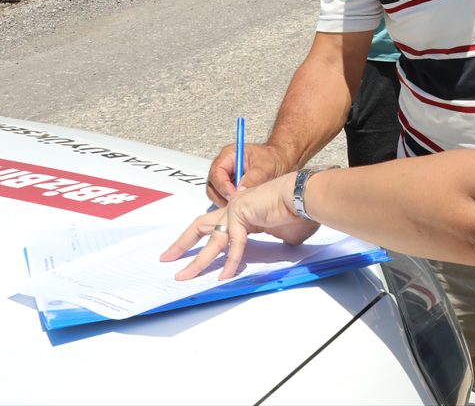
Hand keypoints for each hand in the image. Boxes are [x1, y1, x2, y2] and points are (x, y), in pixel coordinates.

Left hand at [160, 173, 320, 280]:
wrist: (307, 196)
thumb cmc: (301, 212)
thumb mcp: (286, 234)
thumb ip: (277, 240)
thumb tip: (282, 247)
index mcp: (245, 212)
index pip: (217, 227)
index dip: (204, 241)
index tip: (194, 254)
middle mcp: (236, 209)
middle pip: (201, 226)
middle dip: (182, 243)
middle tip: (167, 258)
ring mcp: (236, 209)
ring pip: (212, 240)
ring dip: (197, 261)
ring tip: (184, 276)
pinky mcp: (241, 212)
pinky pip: (234, 243)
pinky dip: (231, 261)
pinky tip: (226, 275)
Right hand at [206, 143, 283, 205]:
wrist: (281, 161)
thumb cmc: (273, 158)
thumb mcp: (265, 167)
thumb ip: (253, 178)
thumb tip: (240, 191)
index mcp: (229, 155)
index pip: (216, 172)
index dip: (222, 186)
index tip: (233, 196)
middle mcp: (224, 165)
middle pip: (212, 184)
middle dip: (222, 196)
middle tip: (235, 204)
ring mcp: (226, 177)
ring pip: (216, 193)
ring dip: (225, 201)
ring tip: (240, 205)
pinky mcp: (230, 186)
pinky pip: (223, 197)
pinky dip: (230, 203)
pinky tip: (242, 205)